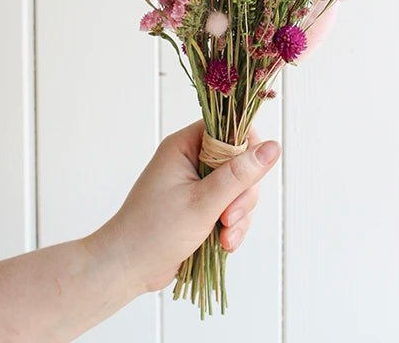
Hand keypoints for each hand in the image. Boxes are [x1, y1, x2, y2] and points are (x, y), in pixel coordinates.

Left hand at [89, 121, 280, 293]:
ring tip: (226, 239)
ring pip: (238, 188)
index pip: (230, 129)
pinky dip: (232, 226)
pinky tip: (224, 245)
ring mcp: (196, 183)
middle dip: (243, 194)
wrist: (126, 268)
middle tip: (230, 218)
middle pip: (239, 162)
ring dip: (238, 215)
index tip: (250, 177)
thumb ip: (239, 175)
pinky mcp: (200, 206)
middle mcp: (191, 159)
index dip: (247, 149)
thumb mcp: (203, 202)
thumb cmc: (155, 231)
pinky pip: (229, 207)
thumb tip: (273, 147)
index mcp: (185, 145)